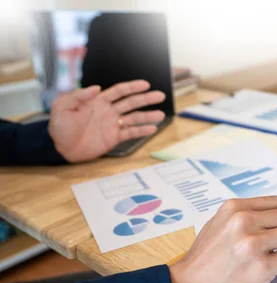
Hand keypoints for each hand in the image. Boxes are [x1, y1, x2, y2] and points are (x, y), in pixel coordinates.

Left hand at [48, 80, 165, 162]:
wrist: (60, 148)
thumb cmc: (59, 127)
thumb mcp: (62, 107)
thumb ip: (78, 96)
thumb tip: (96, 88)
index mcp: (98, 101)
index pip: (119, 91)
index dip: (132, 87)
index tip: (145, 84)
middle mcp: (108, 111)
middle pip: (131, 103)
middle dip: (146, 99)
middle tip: (160, 95)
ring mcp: (112, 125)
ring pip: (134, 118)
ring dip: (147, 116)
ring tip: (161, 115)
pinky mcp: (113, 138)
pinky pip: (130, 133)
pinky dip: (141, 131)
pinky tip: (152, 129)